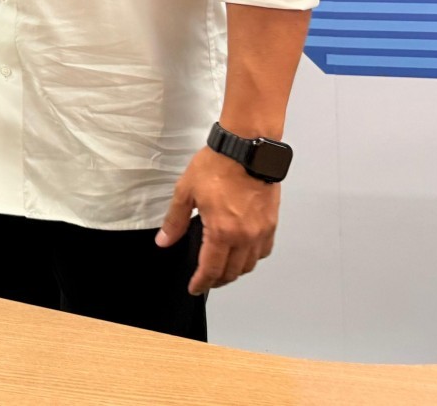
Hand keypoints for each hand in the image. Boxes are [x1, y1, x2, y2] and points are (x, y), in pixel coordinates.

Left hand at [156, 147, 279, 295]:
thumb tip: (164, 241)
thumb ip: (175, 221)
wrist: (246, 148)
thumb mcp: (186, 191)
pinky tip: (243, 252)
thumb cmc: (216, 166)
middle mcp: (244, 237)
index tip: (195, 288)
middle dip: (217, 280)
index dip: (202, 283)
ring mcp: (261, 231)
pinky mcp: (271, 222)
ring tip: (223, 268)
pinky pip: (264, 251)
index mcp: (222, 232)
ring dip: (236, 271)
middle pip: (232, 272)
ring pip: (250, 265)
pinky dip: (252, 258)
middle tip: (206, 279)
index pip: (211, 269)